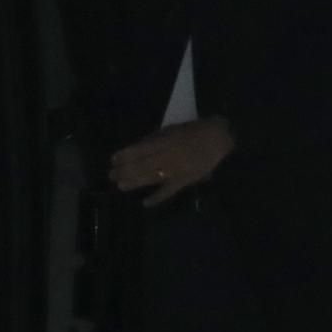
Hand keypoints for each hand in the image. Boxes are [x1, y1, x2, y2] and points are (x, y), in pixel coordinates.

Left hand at [108, 116, 233, 204]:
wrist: (220, 139)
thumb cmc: (195, 131)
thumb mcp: (173, 129)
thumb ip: (156, 138)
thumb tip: (138, 148)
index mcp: (166, 141)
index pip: (141, 150)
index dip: (126, 155)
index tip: (113, 160)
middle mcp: (169, 156)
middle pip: (143, 165)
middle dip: (126, 170)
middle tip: (111, 175)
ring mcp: (177, 170)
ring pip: (152, 177)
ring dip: (135, 182)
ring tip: (121, 186)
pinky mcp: (185, 181)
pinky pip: (169, 191)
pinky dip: (158, 197)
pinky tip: (145, 203)